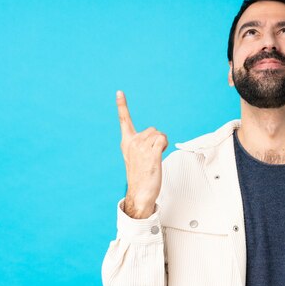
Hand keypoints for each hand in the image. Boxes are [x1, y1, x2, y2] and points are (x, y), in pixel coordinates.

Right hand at [117, 90, 168, 218]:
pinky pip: (162, 140)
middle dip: (157, 140)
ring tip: (155, 158)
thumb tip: (155, 138)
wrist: (139, 193)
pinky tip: (159, 155)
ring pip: (159, 134)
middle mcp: (132, 142)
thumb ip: (142, 145)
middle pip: (152, 129)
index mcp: (126, 142)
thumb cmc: (141, 176)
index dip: (122, 105)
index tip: (119, 92)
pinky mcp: (151, 154)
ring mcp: (141, 148)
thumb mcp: (136, 157)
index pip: (124, 120)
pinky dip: (164, 145)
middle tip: (153, 155)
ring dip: (161, 144)